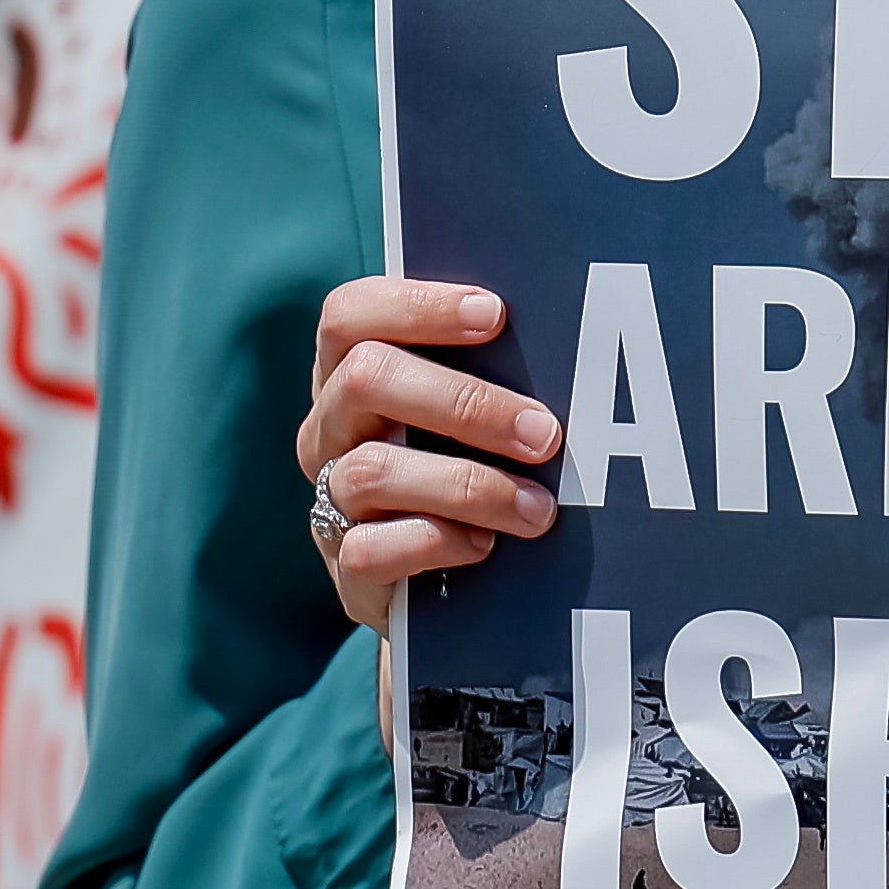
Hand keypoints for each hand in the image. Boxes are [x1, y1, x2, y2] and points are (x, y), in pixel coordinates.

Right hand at [300, 275, 561, 636]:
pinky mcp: (345, 568)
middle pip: (364, 379)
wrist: (447, 583)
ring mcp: (329, 499)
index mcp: (348, 373)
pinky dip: (436, 543)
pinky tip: (485, 546)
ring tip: (537, 507)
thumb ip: (489, 375)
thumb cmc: (469, 468)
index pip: (350, 314)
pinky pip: (370, 550)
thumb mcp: (468, 417)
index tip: (495, 315)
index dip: (417, 306)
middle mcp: (328, 430)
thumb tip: (560, 343)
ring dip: (467, 484)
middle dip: (465, 401)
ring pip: (371, 469)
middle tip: (544, 433)